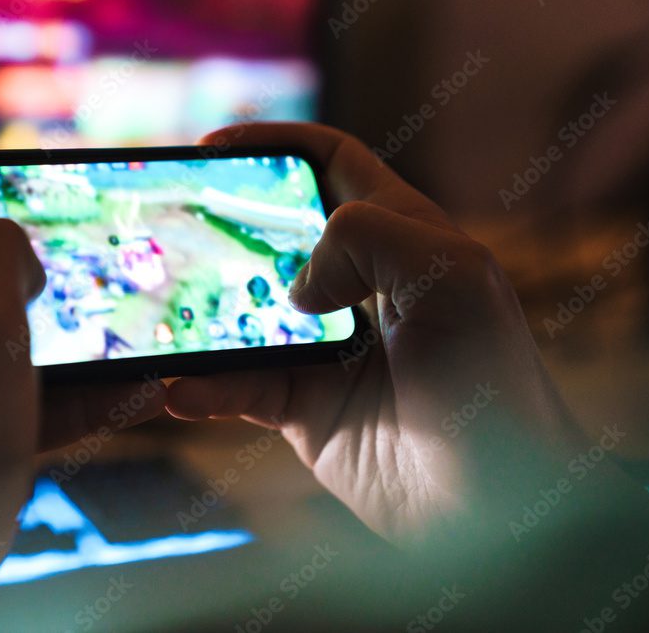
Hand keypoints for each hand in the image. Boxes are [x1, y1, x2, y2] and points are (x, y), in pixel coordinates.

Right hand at [166, 123, 626, 544]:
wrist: (494, 502)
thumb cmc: (490, 381)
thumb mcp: (451, 275)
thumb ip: (369, 234)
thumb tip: (298, 286)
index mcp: (400, 237)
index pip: (331, 164)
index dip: (274, 145)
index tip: (212, 146)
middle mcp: (357, 287)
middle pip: (273, 237)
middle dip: (220, 226)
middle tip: (168, 225)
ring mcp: (324, 348)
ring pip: (244, 315)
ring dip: (199, 315)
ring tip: (154, 314)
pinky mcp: (304, 408)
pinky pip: (239, 389)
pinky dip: (206, 389)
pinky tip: (179, 390)